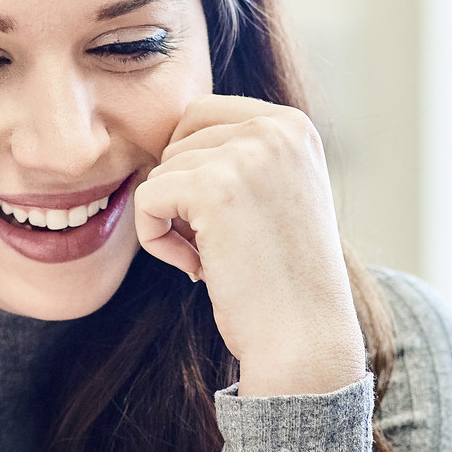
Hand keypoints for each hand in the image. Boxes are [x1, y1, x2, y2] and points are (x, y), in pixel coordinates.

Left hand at [133, 95, 366, 395]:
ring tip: (216, 259)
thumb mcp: (280, 194)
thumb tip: (168, 142)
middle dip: (183, 192)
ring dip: (173, 221)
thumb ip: (242, 157)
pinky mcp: (213, 188)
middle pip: (178, 140)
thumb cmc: (286, 279)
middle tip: (218, 243)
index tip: (223, 218)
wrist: (305, 338)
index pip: (203, 113)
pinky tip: (197, 269)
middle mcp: (276, 129)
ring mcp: (246, 155)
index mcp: (293, 125)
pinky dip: (156, 240)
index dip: (193, 166)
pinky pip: (146, 199)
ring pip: (161, 171)